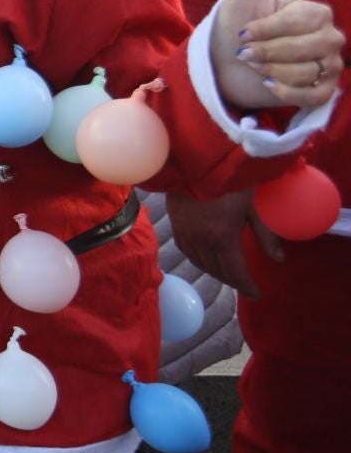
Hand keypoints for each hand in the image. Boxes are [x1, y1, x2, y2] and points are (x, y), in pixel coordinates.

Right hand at [164, 189, 282, 300]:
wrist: (195, 158)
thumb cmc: (229, 179)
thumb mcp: (253, 206)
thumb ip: (266, 235)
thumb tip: (278, 259)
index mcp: (221, 237)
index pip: (235, 272)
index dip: (246, 286)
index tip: (256, 294)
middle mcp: (200, 240)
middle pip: (216, 270)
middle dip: (232, 280)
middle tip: (244, 284)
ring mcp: (184, 232)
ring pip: (199, 262)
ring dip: (215, 271)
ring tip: (227, 273)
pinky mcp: (174, 223)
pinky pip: (186, 250)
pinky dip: (198, 259)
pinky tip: (205, 257)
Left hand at [211, 0, 344, 110]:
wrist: (226, 65)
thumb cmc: (237, 27)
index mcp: (316, 13)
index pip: (302, 22)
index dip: (268, 30)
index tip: (243, 33)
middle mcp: (329, 38)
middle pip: (307, 48)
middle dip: (268, 52)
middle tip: (245, 52)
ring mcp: (329, 66)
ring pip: (308, 71)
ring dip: (273, 71)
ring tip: (256, 66)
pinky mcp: (322, 92)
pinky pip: (314, 95)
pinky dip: (287, 92)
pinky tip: (268, 84)